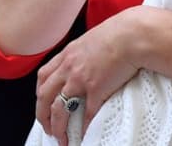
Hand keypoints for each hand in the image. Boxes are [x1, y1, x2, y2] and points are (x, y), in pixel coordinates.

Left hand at [35, 7, 145, 143]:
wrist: (131, 35)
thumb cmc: (117, 34)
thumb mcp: (91, 40)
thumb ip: (83, 53)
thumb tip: (86, 61)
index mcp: (67, 55)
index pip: (43, 76)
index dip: (40, 93)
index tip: (43, 104)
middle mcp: (68, 68)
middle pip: (44, 95)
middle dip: (42, 114)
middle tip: (47, 127)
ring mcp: (80, 80)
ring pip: (59, 108)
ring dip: (57, 126)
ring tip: (60, 138)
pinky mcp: (96, 89)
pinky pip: (87, 113)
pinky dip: (84, 127)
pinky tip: (84, 135)